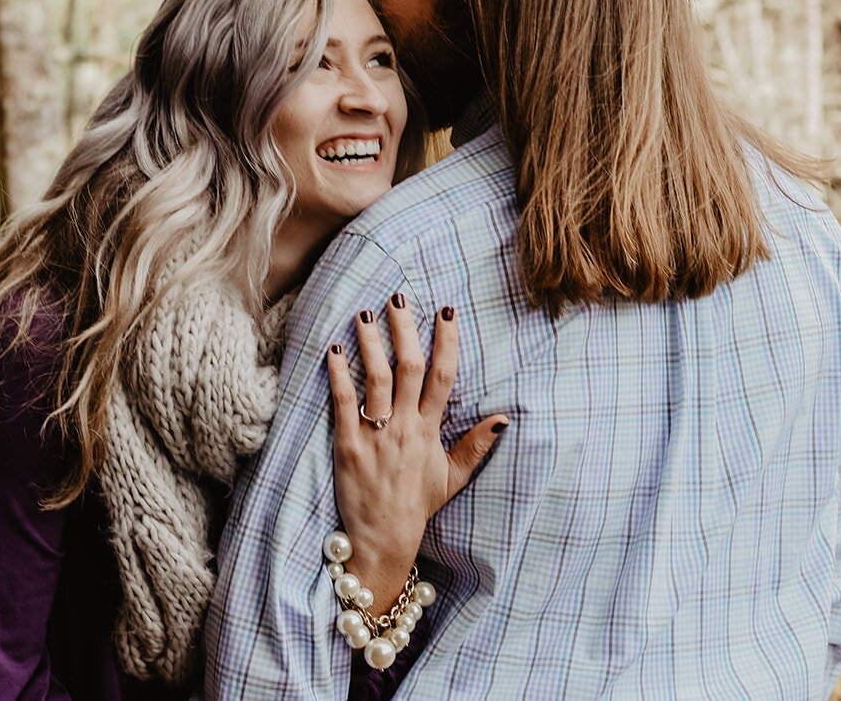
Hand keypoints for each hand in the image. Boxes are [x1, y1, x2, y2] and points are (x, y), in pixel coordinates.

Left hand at [326, 296, 507, 612]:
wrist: (384, 541)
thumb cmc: (417, 506)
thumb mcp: (453, 477)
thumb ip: (476, 446)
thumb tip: (504, 418)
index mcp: (431, 432)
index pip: (444, 377)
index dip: (447, 343)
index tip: (446, 313)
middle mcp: (406, 429)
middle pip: (408, 368)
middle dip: (405, 330)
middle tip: (398, 299)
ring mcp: (376, 437)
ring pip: (377, 380)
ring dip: (371, 343)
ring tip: (364, 314)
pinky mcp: (347, 447)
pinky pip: (344, 404)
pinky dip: (340, 375)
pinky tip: (335, 350)